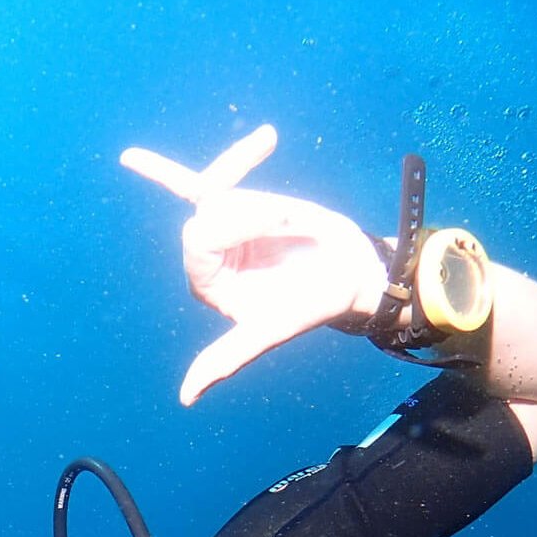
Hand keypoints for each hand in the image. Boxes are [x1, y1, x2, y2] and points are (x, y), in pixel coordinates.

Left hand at [121, 124, 387, 404]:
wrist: (348, 276)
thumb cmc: (309, 307)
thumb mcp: (266, 332)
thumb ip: (226, 357)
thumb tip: (187, 398)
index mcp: (207, 284)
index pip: (198, 240)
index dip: (236, 225)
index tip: (282, 225)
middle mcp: (208, 256)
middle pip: (205, 216)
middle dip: (251, 214)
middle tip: (290, 227)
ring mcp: (223, 225)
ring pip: (219, 191)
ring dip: (262, 202)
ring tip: (294, 222)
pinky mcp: (241, 202)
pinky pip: (219, 175)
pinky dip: (239, 156)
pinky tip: (269, 138)